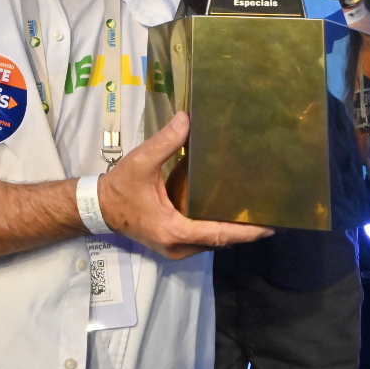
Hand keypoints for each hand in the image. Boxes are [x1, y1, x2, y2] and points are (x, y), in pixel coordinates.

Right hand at [98, 111, 271, 258]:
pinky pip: (203, 240)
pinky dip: (218, 230)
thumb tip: (187, 119)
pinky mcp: (173, 245)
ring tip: (255, 214)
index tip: (270, 227)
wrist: (98, 207)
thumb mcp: (141, 162)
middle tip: (270, 215)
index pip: (217, 234)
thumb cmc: (120, 187)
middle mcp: (178, 247)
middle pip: (220, 241)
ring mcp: (175, 249)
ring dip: (232, 230)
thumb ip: (165, 142)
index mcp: (173, 230)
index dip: (245, 231)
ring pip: (212, 243)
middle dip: (245, 231)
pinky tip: (229, 214)